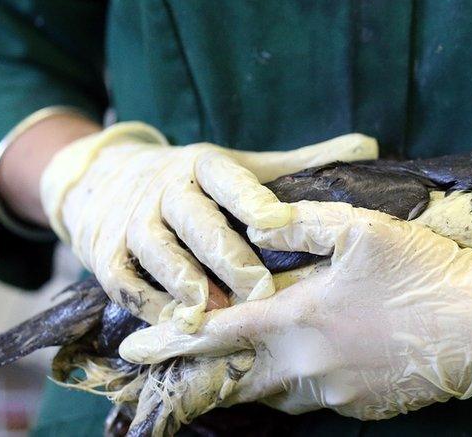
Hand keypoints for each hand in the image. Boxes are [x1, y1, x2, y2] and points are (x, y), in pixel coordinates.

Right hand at [40, 122, 376, 330]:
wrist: (103, 180)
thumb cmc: (193, 182)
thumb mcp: (241, 165)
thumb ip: (300, 164)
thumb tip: (368, 147)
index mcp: (203, 164)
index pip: (228, 178)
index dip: (250, 198)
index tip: (277, 222)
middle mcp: (165, 188)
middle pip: (195, 220)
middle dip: (226, 255)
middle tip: (260, 289)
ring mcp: (131, 220)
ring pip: (158, 252)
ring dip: (184, 282)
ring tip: (213, 310)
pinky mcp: (104, 253)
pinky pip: (124, 281)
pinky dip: (149, 303)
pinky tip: (176, 323)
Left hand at [119, 201, 471, 419]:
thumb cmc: (427, 272)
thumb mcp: (365, 229)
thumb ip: (301, 223)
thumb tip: (254, 220)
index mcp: (303, 318)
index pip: (218, 336)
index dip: (171, 342)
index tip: (133, 350)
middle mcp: (311, 364)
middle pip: (234, 379)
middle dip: (197, 376)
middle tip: (168, 372)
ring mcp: (337, 393)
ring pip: (273, 393)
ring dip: (249, 380)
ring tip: (236, 364)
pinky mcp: (361, 407)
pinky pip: (312, 399)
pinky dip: (295, 384)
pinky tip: (305, 364)